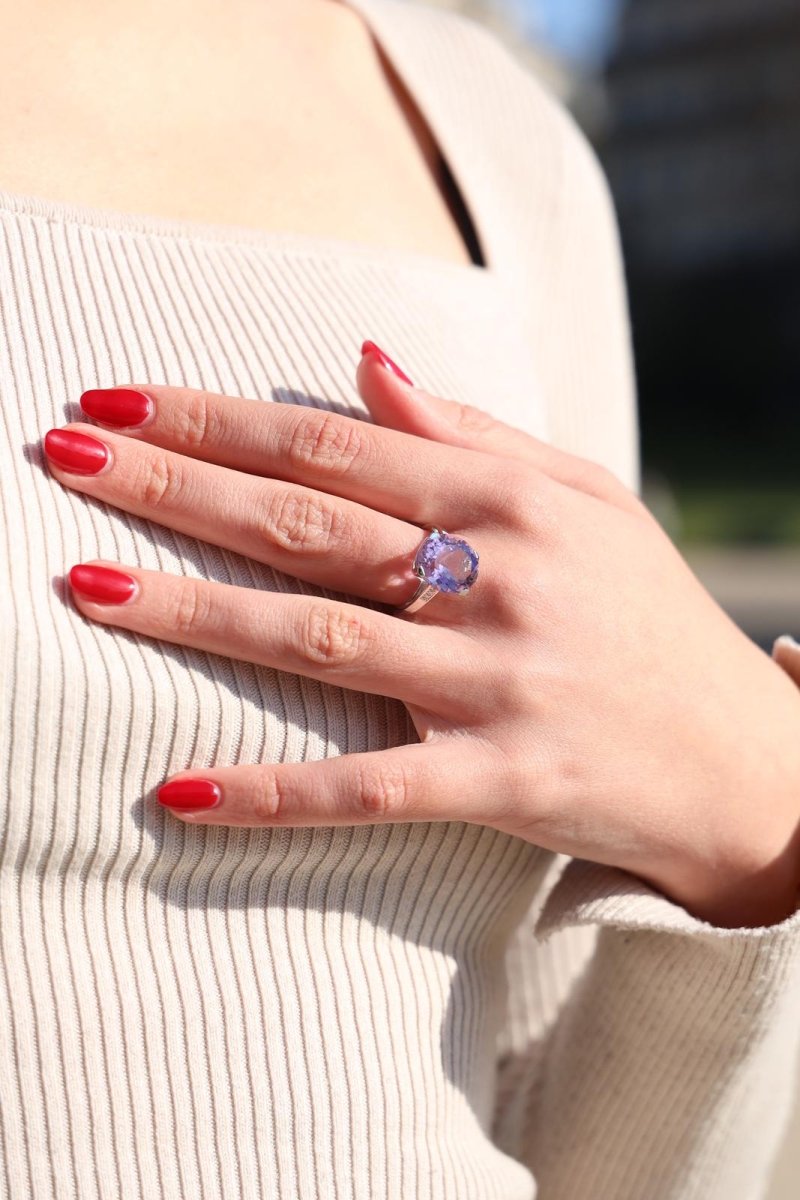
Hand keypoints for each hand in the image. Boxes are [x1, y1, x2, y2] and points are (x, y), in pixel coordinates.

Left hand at [42, 343, 799, 927]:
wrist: (741, 759)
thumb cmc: (648, 615)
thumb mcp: (584, 498)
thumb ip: (472, 432)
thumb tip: (370, 364)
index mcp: (509, 499)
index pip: (332, 442)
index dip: (216, 418)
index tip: (118, 400)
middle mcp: (497, 578)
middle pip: (306, 523)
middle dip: (175, 485)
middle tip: (63, 452)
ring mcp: (498, 683)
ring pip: (320, 640)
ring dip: (195, 614)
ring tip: (88, 587)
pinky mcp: (504, 782)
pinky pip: (370, 790)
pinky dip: (273, 793)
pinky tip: (179, 793)